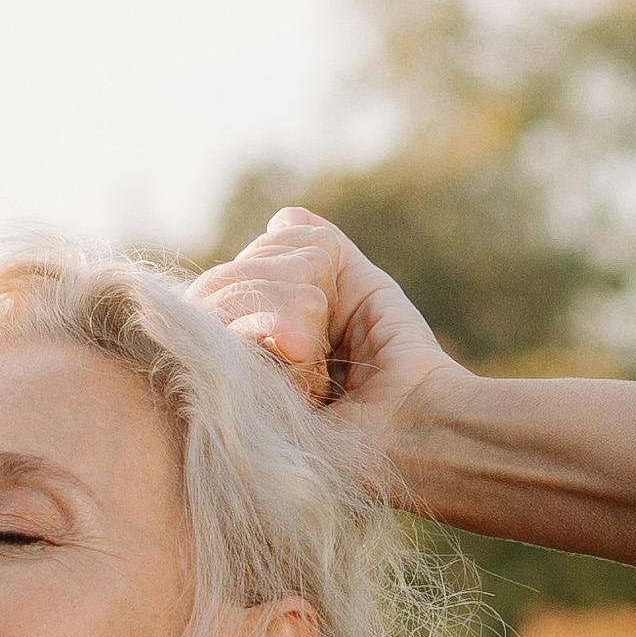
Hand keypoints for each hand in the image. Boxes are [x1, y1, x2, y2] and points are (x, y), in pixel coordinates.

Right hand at [185, 207, 455, 491]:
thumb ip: (323, 250)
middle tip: (319, 315)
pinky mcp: (231, 409)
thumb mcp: (363, 291)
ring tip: (314, 344)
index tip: (319, 283)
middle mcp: (236, 355)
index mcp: (264, 330)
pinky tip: (300, 347)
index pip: (231, 273)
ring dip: (276, 305)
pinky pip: (220, 342)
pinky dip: (268, 326)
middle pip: (216, 286)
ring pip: (213, 308)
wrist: (422, 419)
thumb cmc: (401, 363)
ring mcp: (229, 382)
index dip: (273, 257)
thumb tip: (282, 218)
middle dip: (275, 280)